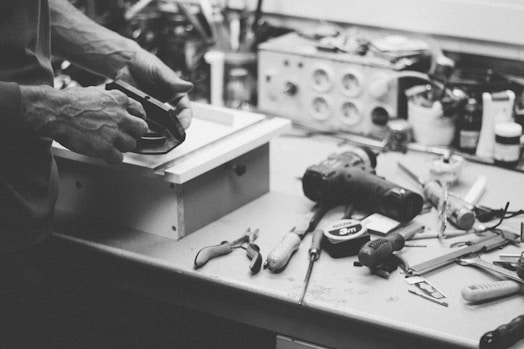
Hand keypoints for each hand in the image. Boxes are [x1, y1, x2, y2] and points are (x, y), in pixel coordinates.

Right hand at [20, 85, 148, 163]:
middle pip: (142, 129)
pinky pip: (118, 158)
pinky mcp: (105, 147)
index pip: (140, 111)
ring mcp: (114, 132)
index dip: (137, 118)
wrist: (54, 111)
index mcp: (119, 99)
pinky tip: (103, 153)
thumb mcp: (95, 92)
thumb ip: (110, 100)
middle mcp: (120, 115)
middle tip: (124, 135)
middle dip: (134, 133)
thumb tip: (117, 106)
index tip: (133, 124)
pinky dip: (112, 158)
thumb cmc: (69, 102)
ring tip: (108, 143)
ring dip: (121, 146)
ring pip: (131, 145)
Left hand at [116, 49, 193, 128]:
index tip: (182, 127)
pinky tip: (139, 130)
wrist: (123, 63)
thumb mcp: (159, 71)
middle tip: (169, 137)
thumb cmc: (144, 63)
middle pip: (173, 122)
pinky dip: (142, 128)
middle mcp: (165, 105)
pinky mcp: (139, 113)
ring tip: (153, 136)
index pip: (185, 110)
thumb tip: (189, 86)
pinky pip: (143, 123)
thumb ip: (173, 81)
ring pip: (158, 126)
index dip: (185, 120)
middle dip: (172, 131)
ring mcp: (152, 111)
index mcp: (175, 95)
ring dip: (157, 132)